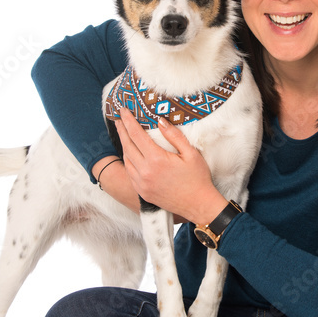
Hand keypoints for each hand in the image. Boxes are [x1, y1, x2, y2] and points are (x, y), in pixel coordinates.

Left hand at [114, 108, 227, 224]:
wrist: (199, 205)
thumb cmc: (198, 179)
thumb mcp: (191, 153)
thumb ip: (174, 135)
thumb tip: (160, 121)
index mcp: (156, 160)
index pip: (136, 135)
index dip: (128, 121)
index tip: (123, 111)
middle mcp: (145, 172)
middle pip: (128, 146)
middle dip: (122, 130)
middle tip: (119, 119)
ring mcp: (142, 184)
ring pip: (126, 160)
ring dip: (124, 145)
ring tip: (124, 134)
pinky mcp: (143, 192)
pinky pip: (130, 173)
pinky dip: (128, 161)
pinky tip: (131, 155)